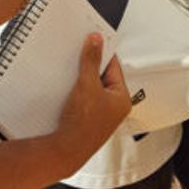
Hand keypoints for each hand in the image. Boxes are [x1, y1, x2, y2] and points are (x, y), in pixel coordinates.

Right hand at [57, 33, 130, 165]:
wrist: (66, 149)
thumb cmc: (83, 125)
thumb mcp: (87, 84)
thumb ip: (91, 60)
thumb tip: (96, 41)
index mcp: (122, 98)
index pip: (114, 67)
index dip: (103, 52)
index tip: (94, 40)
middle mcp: (114, 107)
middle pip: (103, 76)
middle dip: (91, 65)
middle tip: (81, 52)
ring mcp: (101, 114)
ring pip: (93, 87)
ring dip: (83, 77)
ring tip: (73, 70)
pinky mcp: (88, 119)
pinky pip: (85, 97)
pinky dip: (78, 90)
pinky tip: (68, 87)